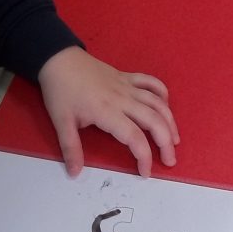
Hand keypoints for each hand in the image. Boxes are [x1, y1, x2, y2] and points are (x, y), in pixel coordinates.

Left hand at [37, 46, 179, 177]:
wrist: (58, 59)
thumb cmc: (60, 91)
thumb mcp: (61, 122)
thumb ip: (70, 148)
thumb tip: (75, 173)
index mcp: (107, 112)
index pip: (134, 137)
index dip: (144, 157)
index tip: (145, 173)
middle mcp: (123, 99)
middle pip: (154, 121)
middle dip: (166, 143)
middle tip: (169, 161)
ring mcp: (127, 86)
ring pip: (158, 102)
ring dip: (170, 122)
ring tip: (174, 140)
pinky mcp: (127, 76)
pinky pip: (151, 82)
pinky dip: (163, 94)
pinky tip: (165, 107)